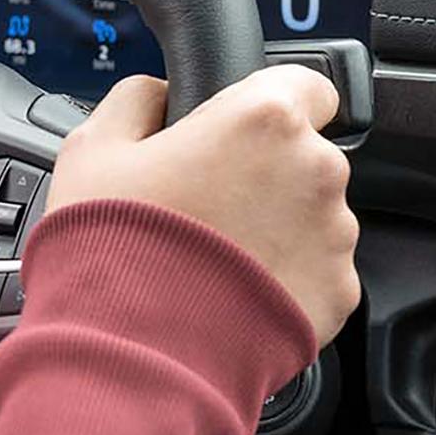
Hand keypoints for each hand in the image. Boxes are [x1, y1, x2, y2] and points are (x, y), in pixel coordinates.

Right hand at [46, 69, 360, 344]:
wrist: (136, 348)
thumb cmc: (114, 247)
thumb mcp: (94, 148)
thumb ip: (137, 101)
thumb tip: (159, 94)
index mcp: (265, 120)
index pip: (308, 86)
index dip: (274, 103)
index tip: (247, 127)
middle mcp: (317, 170)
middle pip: (305, 157)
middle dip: (266, 175)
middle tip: (209, 206)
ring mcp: (336, 234)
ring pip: (315, 216)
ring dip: (278, 228)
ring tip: (218, 257)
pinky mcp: (341, 289)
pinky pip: (319, 271)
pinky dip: (287, 278)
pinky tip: (238, 291)